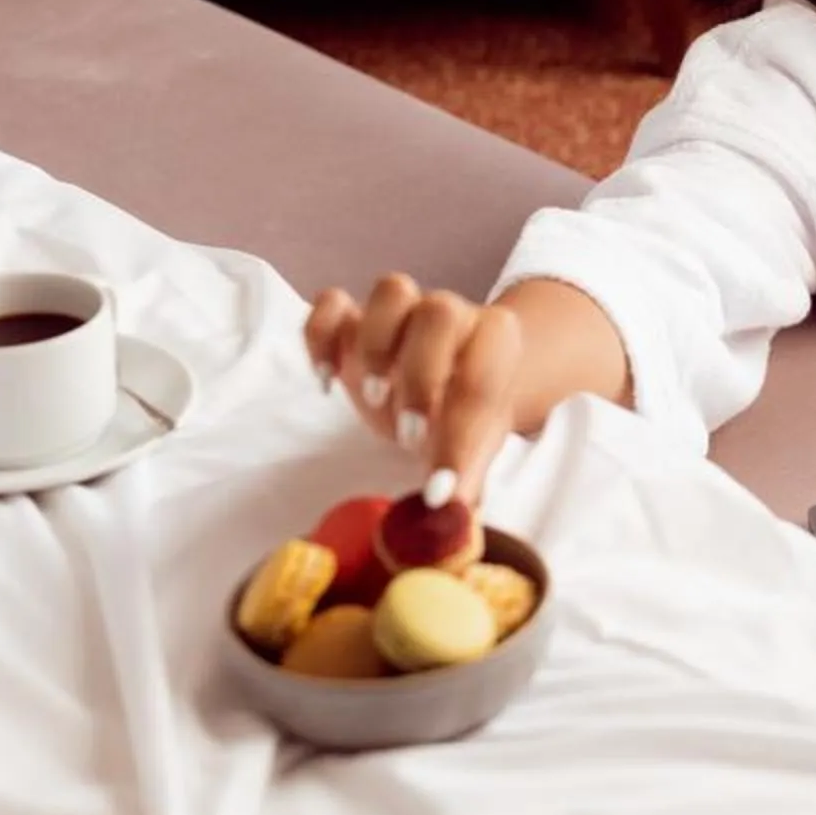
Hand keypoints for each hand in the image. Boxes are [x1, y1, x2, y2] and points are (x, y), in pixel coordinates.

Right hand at [304, 274, 521, 501]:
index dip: (460, 435)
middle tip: (408, 436)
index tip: (439, 488)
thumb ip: (465, 479)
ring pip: (391, 290)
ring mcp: (401, 310)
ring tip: (371, 399)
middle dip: (420, 375)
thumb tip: (453, 524)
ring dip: (377, 345)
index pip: (482, 377)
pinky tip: (325, 379)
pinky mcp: (355, 318)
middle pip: (439, 311)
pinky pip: (332, 302)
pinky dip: (320, 335)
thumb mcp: (474, 447)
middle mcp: (451, 314)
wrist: (448, 379)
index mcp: (494, 342)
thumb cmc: (465, 414)